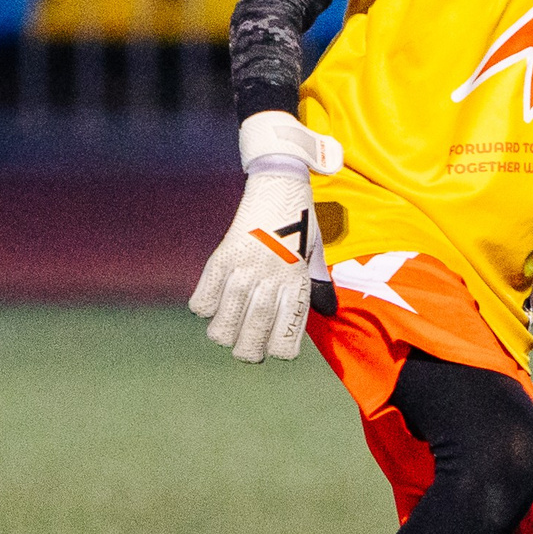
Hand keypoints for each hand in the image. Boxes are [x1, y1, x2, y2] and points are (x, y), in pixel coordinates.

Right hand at [189, 111, 343, 362]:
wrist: (281, 182)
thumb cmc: (300, 222)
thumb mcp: (316, 255)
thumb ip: (318, 285)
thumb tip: (328, 310)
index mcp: (296, 284)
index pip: (285, 338)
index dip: (278, 351)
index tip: (273, 348)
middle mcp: (271, 280)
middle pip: (252, 337)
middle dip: (247, 351)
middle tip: (246, 348)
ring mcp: (245, 269)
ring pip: (224, 324)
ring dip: (224, 333)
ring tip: (226, 328)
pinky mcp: (223, 257)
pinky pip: (204, 299)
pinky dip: (204, 306)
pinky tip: (213, 301)